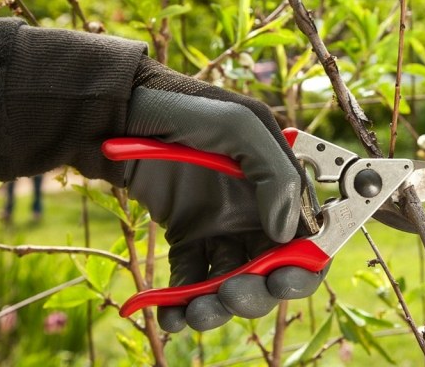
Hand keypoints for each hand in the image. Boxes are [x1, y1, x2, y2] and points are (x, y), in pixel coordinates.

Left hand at [123, 57, 326, 331]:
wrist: (118, 110)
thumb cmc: (184, 108)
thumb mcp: (240, 125)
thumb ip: (276, 174)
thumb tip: (288, 233)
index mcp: (277, 184)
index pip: (306, 236)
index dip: (304, 266)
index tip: (283, 280)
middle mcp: (253, 209)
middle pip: (271, 268)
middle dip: (258, 292)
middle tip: (233, 293)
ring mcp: (218, 224)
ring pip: (232, 281)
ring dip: (220, 306)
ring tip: (197, 312)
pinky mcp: (184, 235)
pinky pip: (191, 278)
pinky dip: (183, 303)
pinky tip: (172, 314)